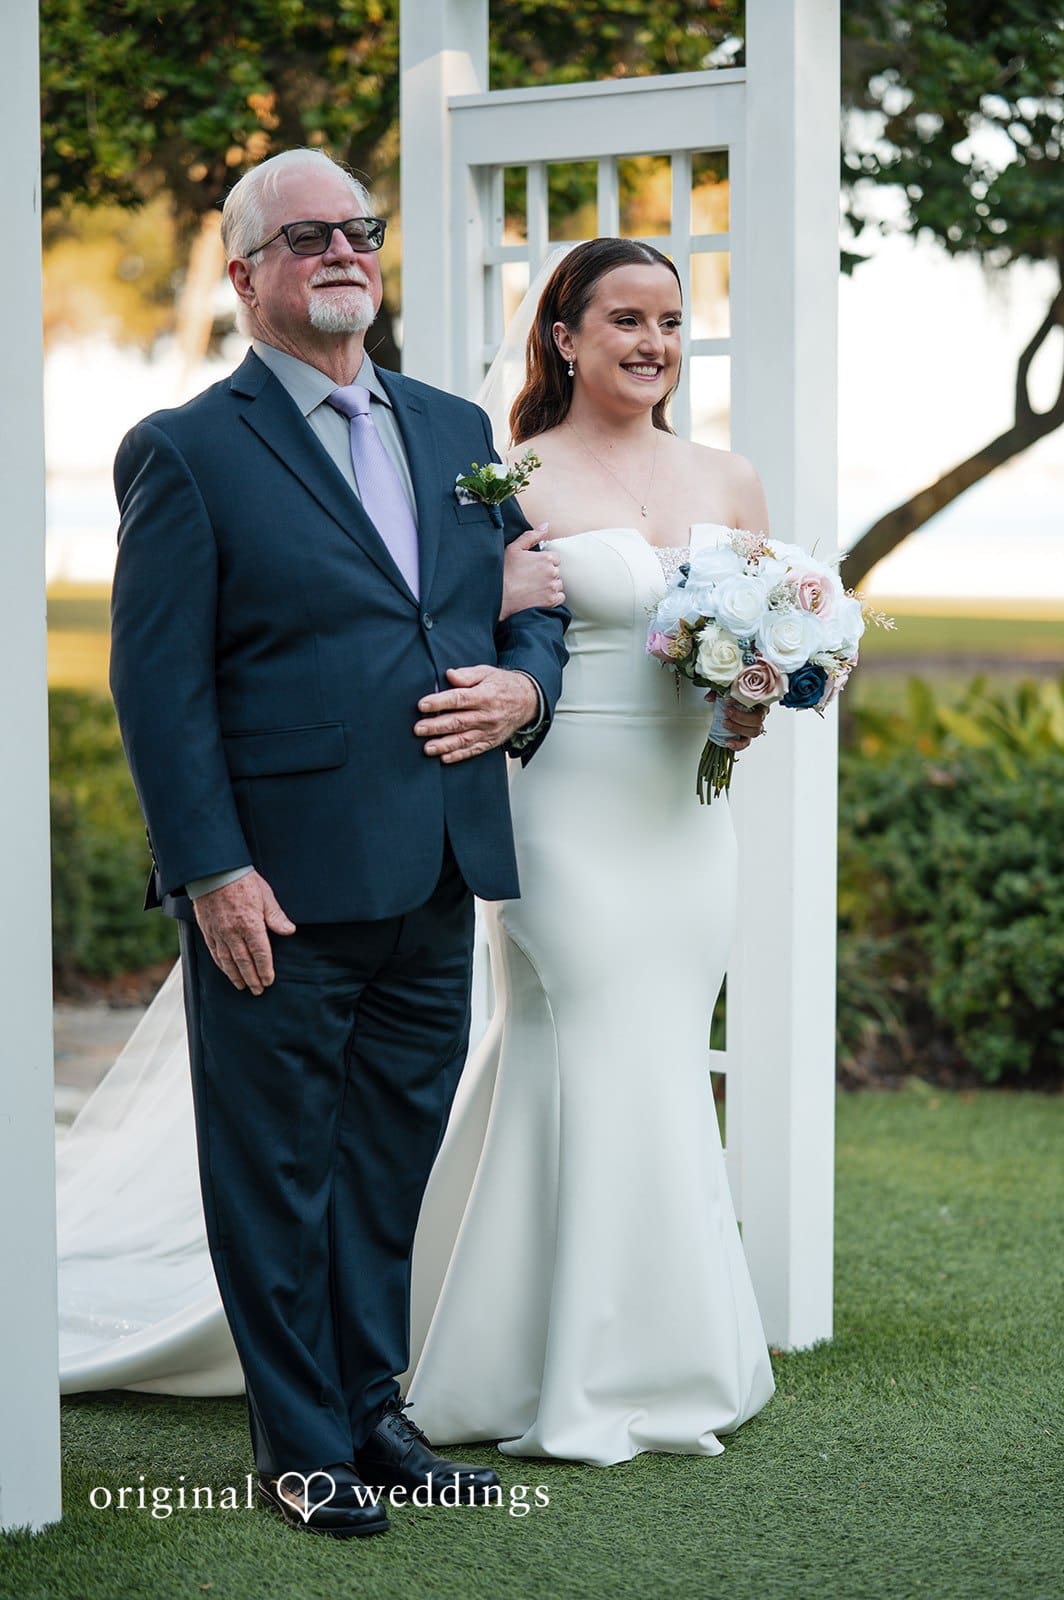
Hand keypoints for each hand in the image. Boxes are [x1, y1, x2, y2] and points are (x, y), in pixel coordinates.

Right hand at [193, 870, 295, 994]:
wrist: (214, 872)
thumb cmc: (243, 881)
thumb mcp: (266, 896)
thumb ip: (276, 916)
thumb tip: (289, 931)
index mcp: (251, 924)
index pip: (260, 953)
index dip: (265, 969)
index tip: (269, 981)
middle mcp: (233, 932)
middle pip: (244, 961)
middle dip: (252, 978)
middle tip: (257, 990)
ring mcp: (219, 932)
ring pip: (227, 960)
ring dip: (236, 975)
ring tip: (242, 985)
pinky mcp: (208, 929)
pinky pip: (214, 952)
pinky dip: (221, 964)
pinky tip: (226, 970)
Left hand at [415, 666, 538, 762]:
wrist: (527, 701)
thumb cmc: (503, 685)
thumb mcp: (487, 672)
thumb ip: (467, 674)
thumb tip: (450, 675)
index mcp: (484, 696)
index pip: (459, 699)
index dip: (439, 702)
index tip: (422, 705)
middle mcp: (486, 715)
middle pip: (458, 722)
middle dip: (437, 726)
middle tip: (419, 729)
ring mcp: (489, 730)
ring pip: (464, 739)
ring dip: (444, 745)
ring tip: (428, 748)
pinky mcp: (491, 741)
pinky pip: (474, 750)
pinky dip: (459, 755)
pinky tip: (445, 758)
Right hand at [499, 525, 564, 619]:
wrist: (499, 597)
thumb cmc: (504, 572)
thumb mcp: (514, 548)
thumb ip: (532, 536)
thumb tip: (546, 526)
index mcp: (546, 558)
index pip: (555, 558)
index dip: (544, 562)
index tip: (534, 568)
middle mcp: (552, 572)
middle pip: (556, 571)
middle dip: (547, 574)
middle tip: (531, 578)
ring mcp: (552, 587)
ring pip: (558, 584)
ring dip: (550, 585)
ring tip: (534, 588)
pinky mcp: (551, 601)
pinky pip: (560, 597)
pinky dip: (553, 597)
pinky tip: (540, 596)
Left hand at [705, 689, 768, 750]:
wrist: (729, 703)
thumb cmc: (732, 694)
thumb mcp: (725, 688)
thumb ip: (718, 690)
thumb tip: (709, 698)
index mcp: (759, 700)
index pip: (756, 701)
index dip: (742, 701)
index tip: (727, 699)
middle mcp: (760, 713)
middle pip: (758, 719)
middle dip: (741, 717)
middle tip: (727, 712)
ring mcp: (754, 725)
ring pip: (754, 731)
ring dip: (738, 728)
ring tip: (725, 723)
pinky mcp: (747, 735)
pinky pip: (746, 743)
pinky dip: (738, 744)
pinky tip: (728, 742)